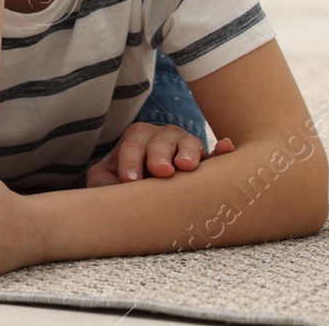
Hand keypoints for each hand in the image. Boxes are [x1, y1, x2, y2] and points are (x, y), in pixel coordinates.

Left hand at [84, 122, 235, 186]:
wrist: (146, 191)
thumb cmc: (124, 184)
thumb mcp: (106, 181)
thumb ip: (101, 182)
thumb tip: (105, 189)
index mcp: (137, 138)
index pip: (132, 146)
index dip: (129, 162)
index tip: (129, 180)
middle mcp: (162, 138)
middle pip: (161, 141)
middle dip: (158, 154)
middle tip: (160, 171)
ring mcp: (186, 147)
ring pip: (188, 144)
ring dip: (188, 153)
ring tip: (186, 166)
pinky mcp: (207, 161)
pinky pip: (217, 155)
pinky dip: (222, 151)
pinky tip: (227, 148)